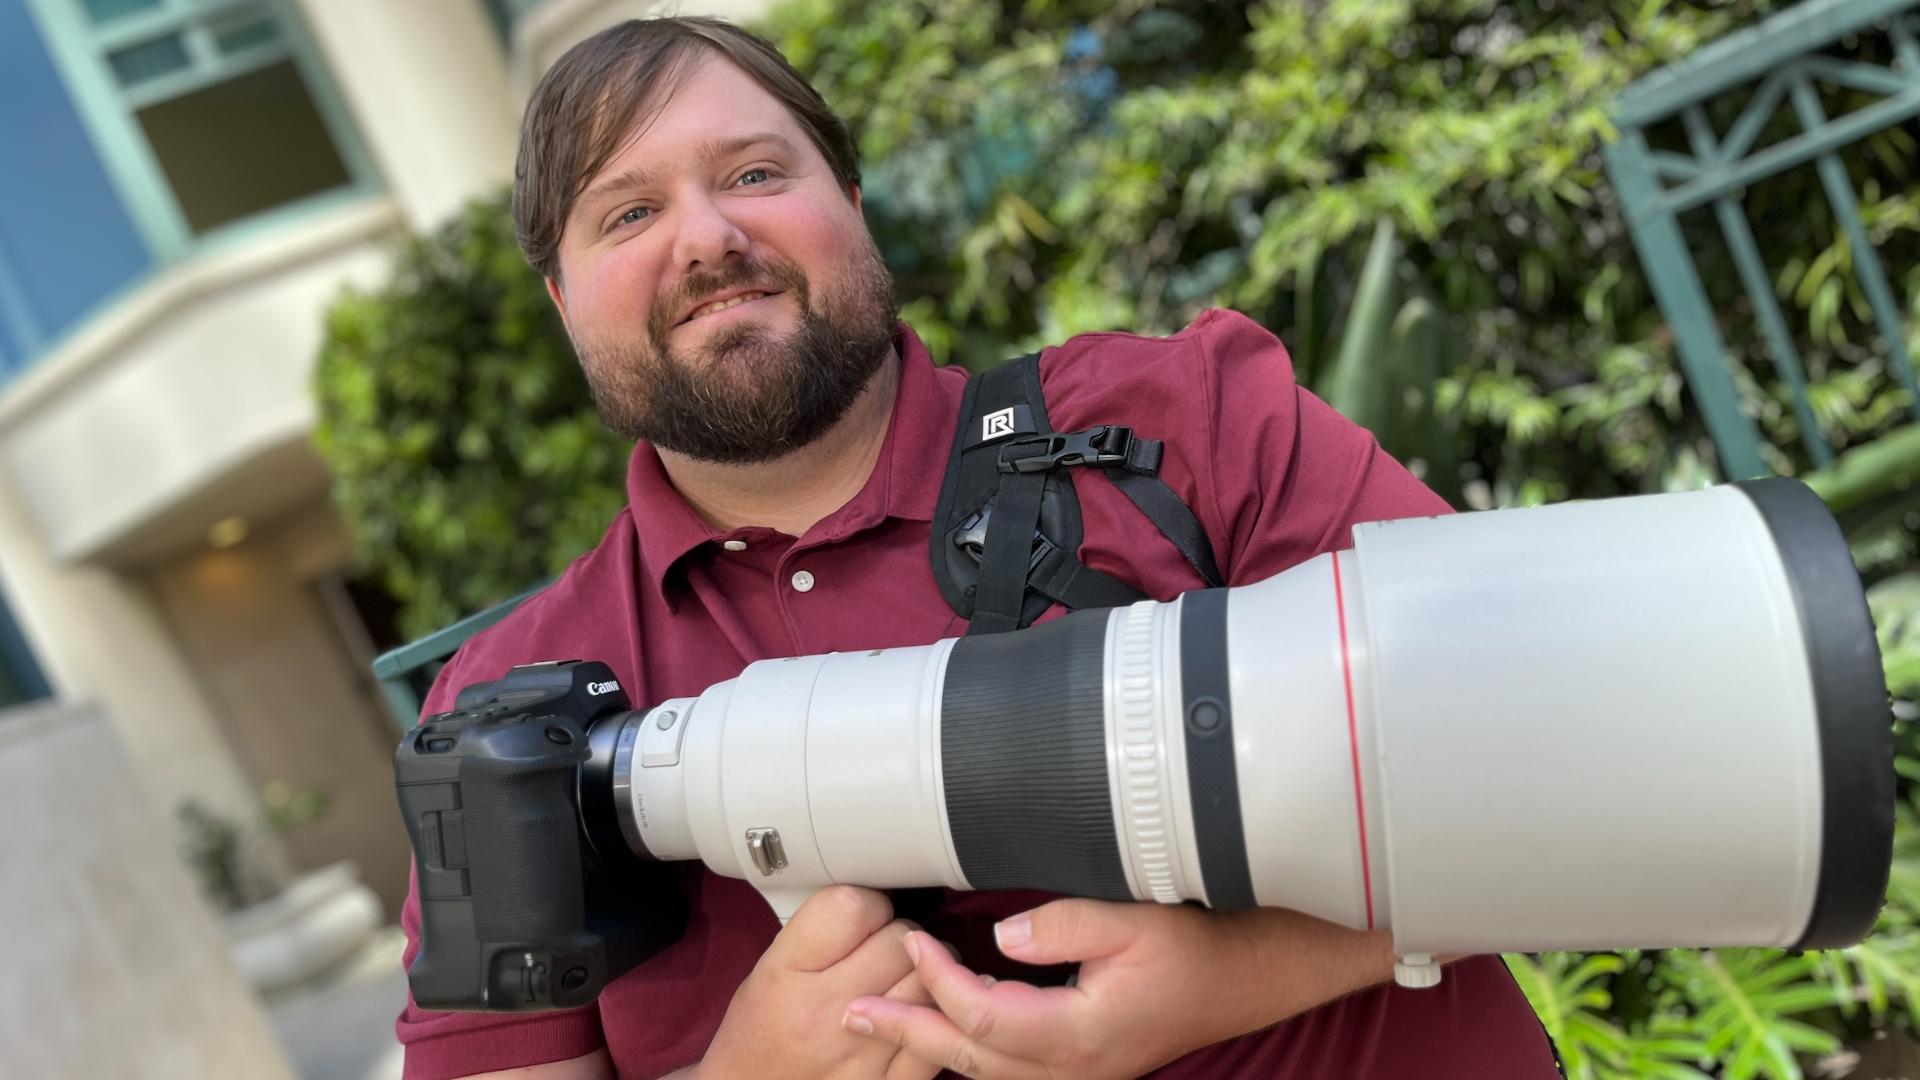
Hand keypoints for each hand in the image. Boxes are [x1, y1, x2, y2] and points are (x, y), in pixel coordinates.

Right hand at [696, 885, 948, 1079]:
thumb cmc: (760, 1033)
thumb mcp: (769, 968)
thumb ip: (817, 931)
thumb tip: (874, 898)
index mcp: (788, 975)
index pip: (853, 907)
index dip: (868, 905)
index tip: (866, 917)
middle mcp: (825, 1013)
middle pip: (899, 941)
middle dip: (899, 937)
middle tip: (885, 950)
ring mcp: (861, 1053)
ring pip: (927, 982)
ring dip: (925, 974)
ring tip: (904, 979)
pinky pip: (937, 1035)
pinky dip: (935, 1019)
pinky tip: (918, 1016)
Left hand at [841, 899, 1395, 1079]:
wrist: (1252, 972)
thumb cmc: (1200, 940)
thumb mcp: (1133, 918)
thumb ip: (1063, 926)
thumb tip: (1001, 934)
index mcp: (1078, 1035)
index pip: (982, 1014)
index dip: (938, 979)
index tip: (911, 941)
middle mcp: (1074, 1067)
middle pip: (970, 1059)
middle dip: (906, 1033)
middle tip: (851, 1014)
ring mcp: (1081, 1072)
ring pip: (987, 1073)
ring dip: (931, 1045)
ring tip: (880, 1023)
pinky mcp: (1086, 1062)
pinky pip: (1011, 1069)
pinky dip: (969, 1051)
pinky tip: (945, 1030)